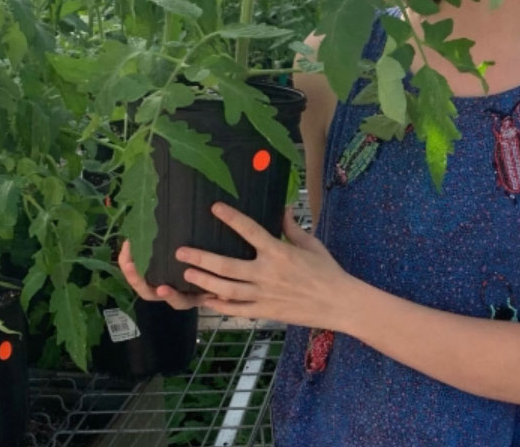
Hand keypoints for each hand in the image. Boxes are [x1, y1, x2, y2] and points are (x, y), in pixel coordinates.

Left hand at [118, 239, 215, 310]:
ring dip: (130, 265)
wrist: (220, 273)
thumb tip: (226, 298)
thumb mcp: (221, 287)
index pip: (178, 300)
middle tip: (130, 264)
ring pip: (140, 278)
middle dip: (136, 279)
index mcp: (187, 297)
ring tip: (127, 247)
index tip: (163, 289)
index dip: (170, 295)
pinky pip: (140, 265)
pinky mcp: (156, 266)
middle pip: (149, 292)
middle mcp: (171, 291)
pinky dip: (132, 255)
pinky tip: (130, 241)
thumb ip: (222, 293)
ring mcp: (161, 279)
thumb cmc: (218, 280)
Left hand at [170, 203, 355, 330]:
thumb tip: (282, 208)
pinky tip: (207, 301)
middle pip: (227, 266)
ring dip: (204, 282)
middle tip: (181, 252)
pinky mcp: (265, 312)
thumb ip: (291, 228)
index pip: (250, 231)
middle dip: (201, 258)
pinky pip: (238, 310)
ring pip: (227, 289)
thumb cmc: (327, 271)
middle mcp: (267, 274)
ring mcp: (264, 295)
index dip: (231, 218)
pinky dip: (221, 306)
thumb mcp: (311, 244)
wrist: (339, 303)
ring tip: (188, 274)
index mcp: (279, 253)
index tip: (215, 208)